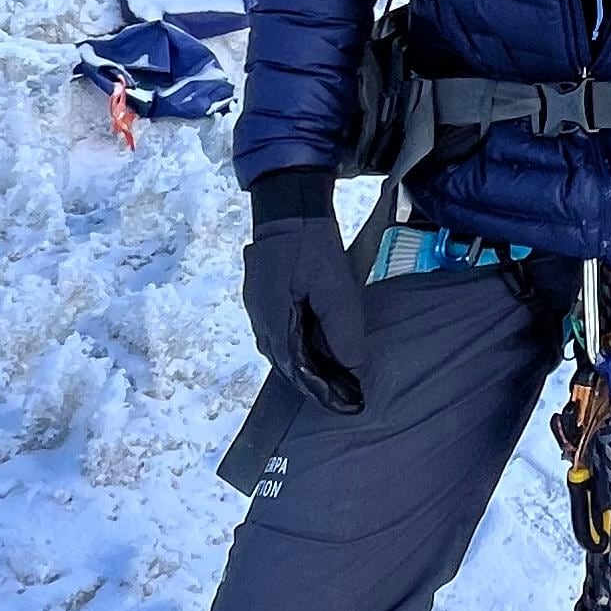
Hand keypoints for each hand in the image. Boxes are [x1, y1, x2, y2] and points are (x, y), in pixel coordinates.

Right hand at [243, 205, 371, 413]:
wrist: (289, 206)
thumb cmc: (312, 245)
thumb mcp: (336, 287)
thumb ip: (343, 330)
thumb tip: (353, 368)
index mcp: (273, 320)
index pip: (296, 369)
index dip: (321, 390)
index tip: (346, 404)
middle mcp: (260, 320)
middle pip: (286, 364)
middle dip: (314, 383)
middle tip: (344, 396)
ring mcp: (257, 309)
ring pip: (282, 350)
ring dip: (306, 366)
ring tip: (334, 379)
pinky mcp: (263, 298)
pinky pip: (280, 334)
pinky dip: (299, 347)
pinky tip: (317, 349)